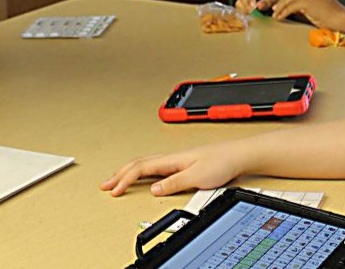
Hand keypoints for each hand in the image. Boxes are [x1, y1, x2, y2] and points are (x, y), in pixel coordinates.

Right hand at [100, 142, 251, 196]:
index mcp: (171, 159)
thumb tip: (154, 188)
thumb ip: (174, 183)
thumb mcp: (196, 177)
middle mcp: (171, 157)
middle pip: (138, 164)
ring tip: (117, 179)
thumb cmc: (222, 162)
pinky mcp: (183, 163)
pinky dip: (142, 171)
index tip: (113, 190)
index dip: (124, 179)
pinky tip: (143, 176)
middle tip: (105, 184)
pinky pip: (155, 166)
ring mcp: (176, 160)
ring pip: (145, 164)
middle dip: (119, 174)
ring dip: (128, 172)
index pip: (141, 168)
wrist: (239, 155)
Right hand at [234, 0, 288, 14]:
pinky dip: (244, 11)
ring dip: (244, 9)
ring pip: (240, 1)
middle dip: (247, 5)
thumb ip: (268, 2)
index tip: (252, 7)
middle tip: (251, 14)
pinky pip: (241, 6)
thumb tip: (258, 6)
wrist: (283, 2)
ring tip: (250, 16)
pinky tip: (249, 16)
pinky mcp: (247, 1)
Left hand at [271, 0, 344, 29]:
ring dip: (281, 8)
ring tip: (276, 15)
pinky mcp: (305, 0)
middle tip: (275, 9)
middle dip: (283, 2)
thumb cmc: (332, 14)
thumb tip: (294, 2)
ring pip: (289, 0)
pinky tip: (280, 17)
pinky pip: (290, 7)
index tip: (282, 3)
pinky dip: (283, 13)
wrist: (340, 19)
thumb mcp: (321, 0)